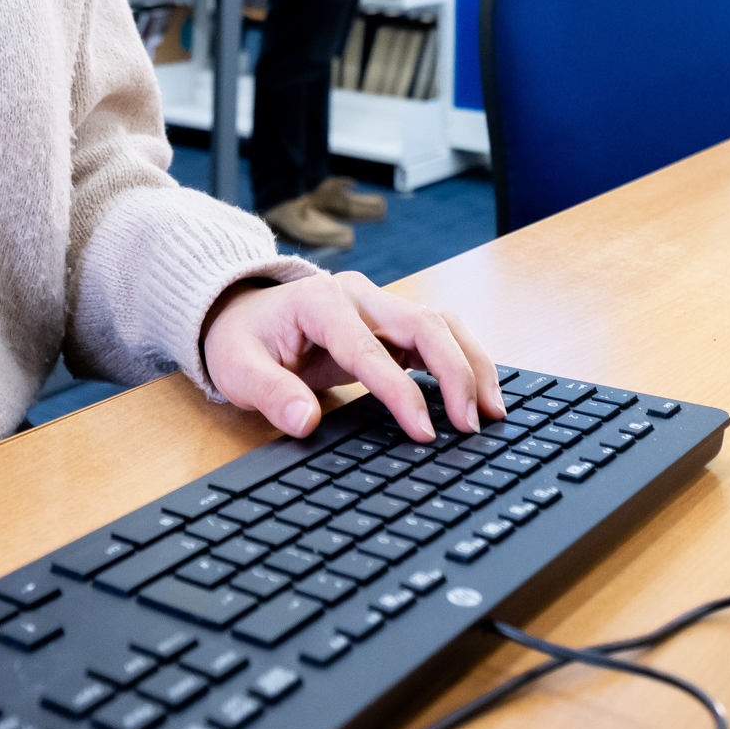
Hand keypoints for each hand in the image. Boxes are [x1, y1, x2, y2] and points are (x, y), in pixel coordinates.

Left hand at [200, 269, 501, 441]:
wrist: (242, 313)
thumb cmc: (242, 341)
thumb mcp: (238, 369)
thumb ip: (270, 393)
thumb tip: (304, 421)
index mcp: (321, 303)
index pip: (372, 350)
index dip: (402, 392)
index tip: (424, 432)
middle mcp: (359, 296)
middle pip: (426, 324)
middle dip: (457, 373)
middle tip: (473, 425)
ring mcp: (379, 304)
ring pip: (442, 325)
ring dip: (471, 365)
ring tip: (492, 412)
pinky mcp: (390, 321)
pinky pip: (437, 336)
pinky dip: (462, 362)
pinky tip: (477, 396)